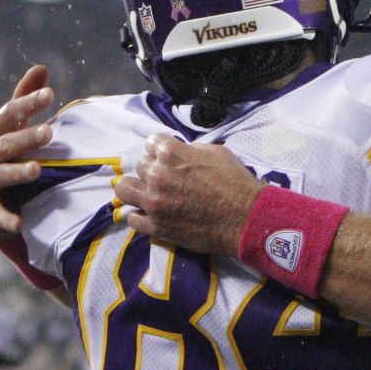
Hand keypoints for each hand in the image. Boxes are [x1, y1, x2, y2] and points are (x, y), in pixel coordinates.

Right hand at [0, 65, 54, 242]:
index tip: (51, 94)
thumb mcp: (10, 127)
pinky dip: (6, 218)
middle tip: (49, 133)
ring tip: (36, 170)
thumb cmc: (1, 153)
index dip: (28, 104)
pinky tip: (21, 223)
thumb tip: (41, 68)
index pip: (9, 114)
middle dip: (26, 138)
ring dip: (16, 173)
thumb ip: (24, 99)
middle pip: (5, 144)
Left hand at [115, 134, 263, 255]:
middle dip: (153, 168)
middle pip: (140, 165)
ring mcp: (154, 203)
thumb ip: (191, 150)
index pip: (150, 142)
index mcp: (172, 154)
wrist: (246, 219)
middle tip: (167, 177)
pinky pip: (133, 219)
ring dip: (135, 188)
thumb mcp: (217, 153)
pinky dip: (140, 216)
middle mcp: (158, 176)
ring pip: (124, 188)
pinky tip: (151, 214)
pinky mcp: (157, 227)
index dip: (160, 148)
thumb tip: (180, 152)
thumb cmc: (236, 184)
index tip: (167, 156)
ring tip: (147, 193)